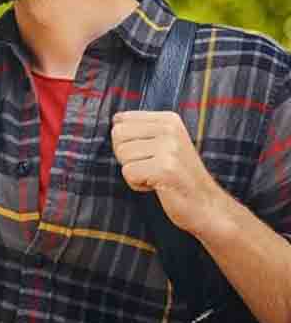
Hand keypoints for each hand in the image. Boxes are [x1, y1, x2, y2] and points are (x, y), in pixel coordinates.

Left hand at [111, 111, 224, 237]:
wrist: (206, 204)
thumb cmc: (178, 176)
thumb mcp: (164, 144)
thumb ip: (142, 129)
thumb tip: (116, 119)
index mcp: (168, 119)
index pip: (121, 120)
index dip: (126, 142)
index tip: (148, 153)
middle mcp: (170, 129)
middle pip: (118, 135)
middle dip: (126, 156)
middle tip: (150, 166)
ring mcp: (169, 148)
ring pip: (122, 155)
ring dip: (134, 171)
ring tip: (156, 175)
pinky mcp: (165, 168)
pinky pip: (128, 172)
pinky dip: (137, 184)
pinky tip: (157, 185)